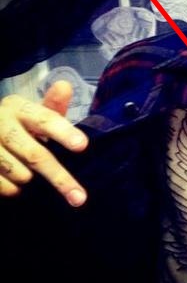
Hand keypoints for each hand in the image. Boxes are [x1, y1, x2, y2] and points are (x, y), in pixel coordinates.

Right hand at [0, 80, 88, 205]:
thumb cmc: (19, 124)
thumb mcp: (35, 113)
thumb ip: (53, 106)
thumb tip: (65, 85)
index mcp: (18, 107)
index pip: (44, 119)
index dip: (63, 132)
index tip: (82, 146)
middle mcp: (0, 124)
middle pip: (36, 155)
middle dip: (60, 177)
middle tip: (80, 197)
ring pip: (20, 173)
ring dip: (31, 178)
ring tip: (31, 172)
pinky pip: (4, 186)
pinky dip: (14, 188)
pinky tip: (15, 182)